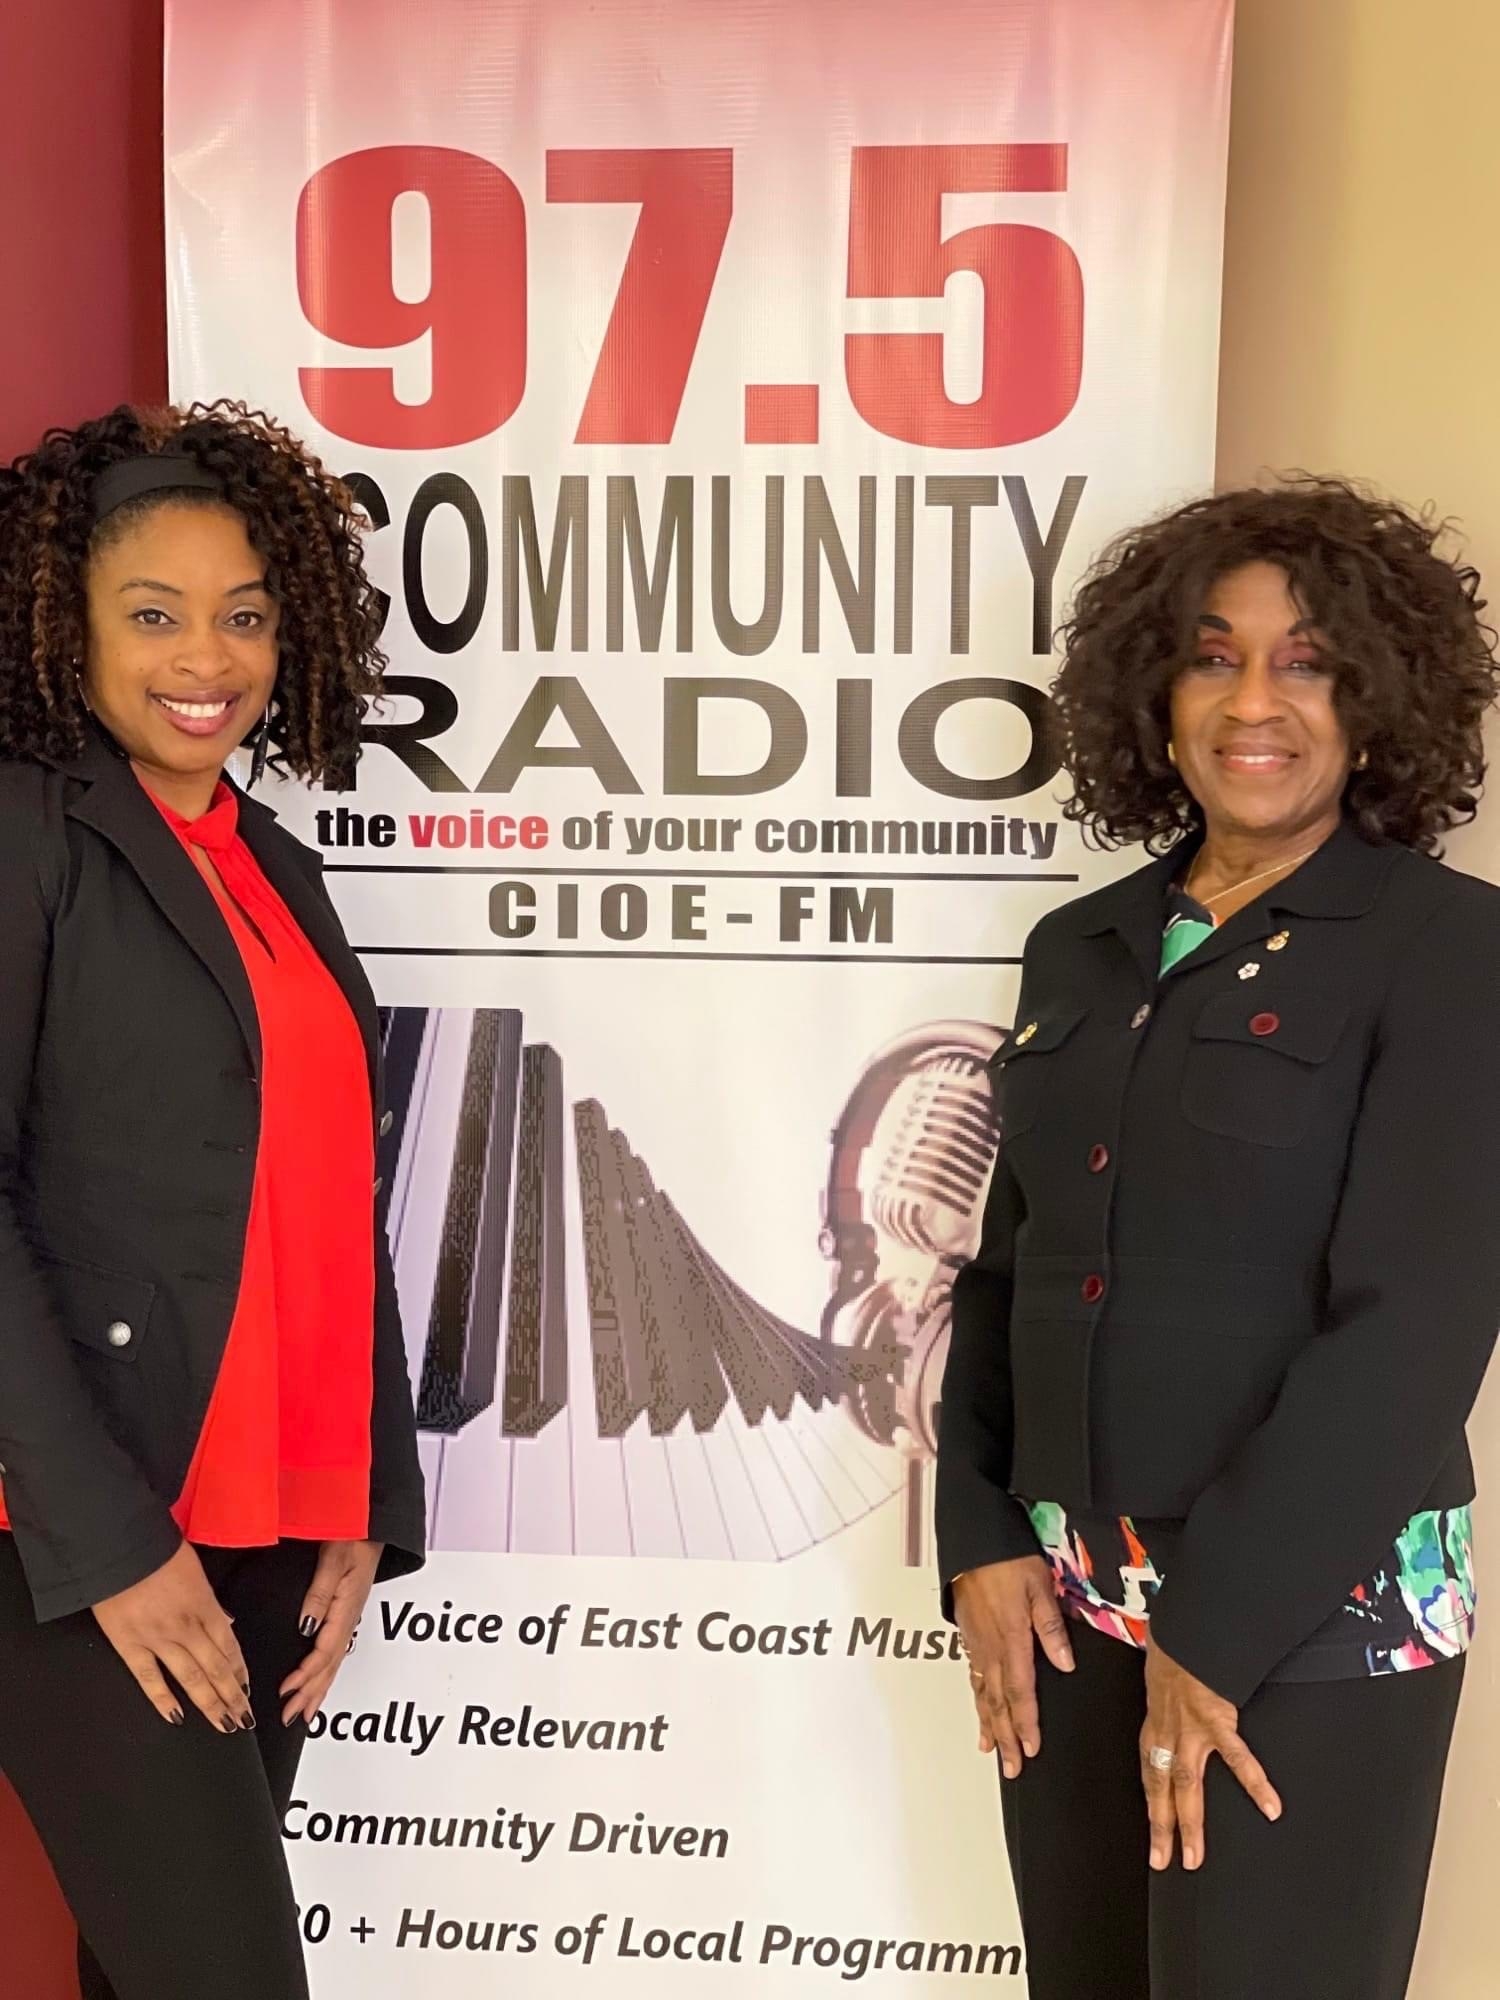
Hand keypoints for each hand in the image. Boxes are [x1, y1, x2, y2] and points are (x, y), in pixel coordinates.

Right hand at [93, 1541, 252, 1732]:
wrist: (119, 1547)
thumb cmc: (158, 1551)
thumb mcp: (195, 1569)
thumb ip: (210, 1601)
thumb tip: (224, 1622)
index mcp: (205, 1606)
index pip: (229, 1646)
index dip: (240, 1671)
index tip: (247, 1689)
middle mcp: (187, 1627)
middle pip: (216, 1668)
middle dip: (233, 1696)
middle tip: (243, 1718)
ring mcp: (158, 1639)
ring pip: (191, 1678)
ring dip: (210, 1704)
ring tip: (224, 1724)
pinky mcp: (129, 1646)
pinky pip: (149, 1679)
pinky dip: (163, 1700)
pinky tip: (176, 1716)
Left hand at [279, 1540, 381, 1726]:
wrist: (372, 1524)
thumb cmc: (354, 1536)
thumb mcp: (334, 1559)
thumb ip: (320, 1593)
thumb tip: (306, 1626)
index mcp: (346, 1608)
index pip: (324, 1652)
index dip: (305, 1675)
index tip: (285, 1690)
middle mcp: (348, 1618)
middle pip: (330, 1665)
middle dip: (310, 1693)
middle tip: (291, 1716)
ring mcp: (349, 1618)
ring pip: (334, 1663)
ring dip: (318, 1689)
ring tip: (304, 1713)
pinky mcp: (346, 1613)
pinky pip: (336, 1652)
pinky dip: (326, 1673)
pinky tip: (319, 1682)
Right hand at [953, 1557, 1074, 1777]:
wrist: (973, 1542)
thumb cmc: (1009, 1560)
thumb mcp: (1040, 1588)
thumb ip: (1051, 1627)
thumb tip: (1065, 1665)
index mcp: (1012, 1639)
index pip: (1019, 1691)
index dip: (1025, 1723)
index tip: (1030, 1750)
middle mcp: (991, 1648)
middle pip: (998, 1702)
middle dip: (1006, 1737)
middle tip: (1012, 1768)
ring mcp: (977, 1644)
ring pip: (982, 1693)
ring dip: (989, 1725)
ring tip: (992, 1751)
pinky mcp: (968, 1636)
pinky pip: (972, 1677)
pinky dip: (976, 1700)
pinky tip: (979, 1711)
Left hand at [1141, 1632, 1281, 1869]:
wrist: (1185, 1629)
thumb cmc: (1174, 1649)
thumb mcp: (1160, 1678)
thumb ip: (1169, 1700)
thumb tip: (1176, 1706)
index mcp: (1156, 1724)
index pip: (1149, 1773)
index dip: (1152, 1806)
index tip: (1154, 1834)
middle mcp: (1168, 1732)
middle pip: (1161, 1788)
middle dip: (1162, 1826)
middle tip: (1164, 1860)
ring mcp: (1190, 1731)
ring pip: (1186, 1786)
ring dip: (1189, 1823)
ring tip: (1196, 1856)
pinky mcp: (1216, 1722)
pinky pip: (1237, 1759)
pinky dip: (1254, 1784)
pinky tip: (1270, 1807)